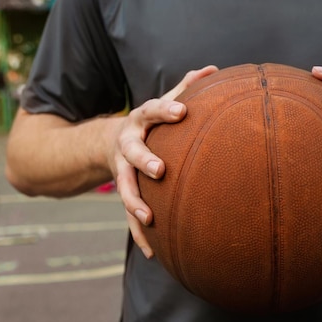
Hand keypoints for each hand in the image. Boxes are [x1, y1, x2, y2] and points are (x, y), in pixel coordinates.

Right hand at [108, 65, 218, 257]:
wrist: (107, 143)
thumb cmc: (148, 123)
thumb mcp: (161, 104)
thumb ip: (185, 87)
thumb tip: (214, 68)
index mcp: (140, 120)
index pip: (152, 110)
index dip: (166, 110)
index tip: (183, 111)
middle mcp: (127, 145)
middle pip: (132, 152)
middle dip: (143, 160)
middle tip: (159, 170)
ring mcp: (121, 171)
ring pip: (124, 188)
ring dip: (134, 203)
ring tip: (148, 219)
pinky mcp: (124, 192)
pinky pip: (128, 216)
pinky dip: (139, 235)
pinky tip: (153, 254)